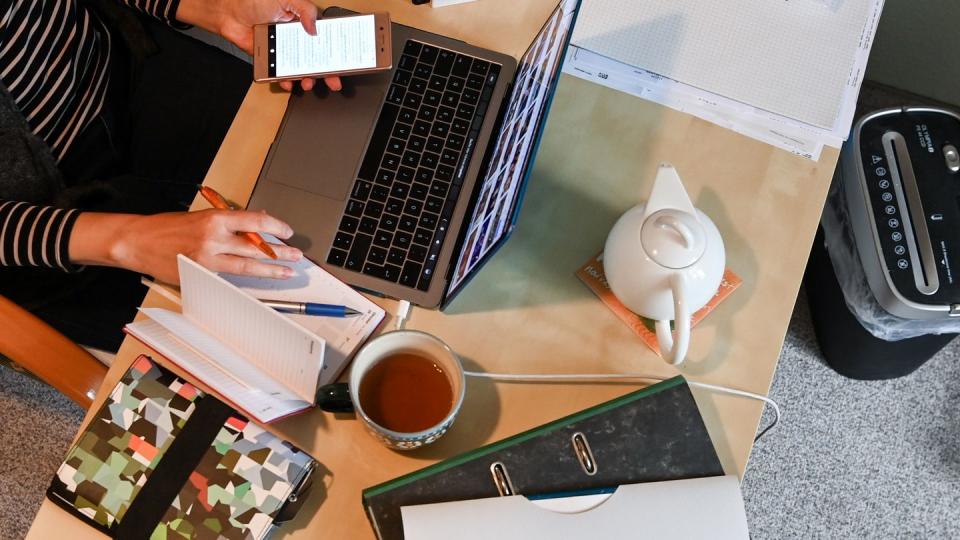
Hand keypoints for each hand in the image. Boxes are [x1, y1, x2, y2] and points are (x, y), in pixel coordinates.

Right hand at [69, 210, 302, 283]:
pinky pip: (228, 277)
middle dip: (279, 252)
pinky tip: (258, 280)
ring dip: (270, 269)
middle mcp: (213, 238)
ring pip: (247, 266)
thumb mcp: (201, 216)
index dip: (275, 228)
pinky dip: (245, 278)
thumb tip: (256, 222)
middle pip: (255, 247)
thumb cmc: (168, 227)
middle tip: (296, 255)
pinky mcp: (201, 275)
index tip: (287, 232)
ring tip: (286, 271)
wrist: (138, 241)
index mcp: (215, 218)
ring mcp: (208, 259)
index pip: (255, 222)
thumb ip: (229, 221)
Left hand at [176, 0, 341, 91]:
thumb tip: (315, 29)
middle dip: (328, 72)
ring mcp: (284, 51)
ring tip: (308, 83)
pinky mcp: (272, 60)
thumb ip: (305, 10)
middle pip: (317, 59)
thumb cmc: (254, 1)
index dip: (336, 51)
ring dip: (308, 79)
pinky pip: (282, 74)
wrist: (229, 12)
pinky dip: (286, 81)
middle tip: (334, 81)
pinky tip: (289, 82)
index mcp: (303, 23)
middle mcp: (296, 38)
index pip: (325, 39)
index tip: (344, 61)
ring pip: (301, 70)